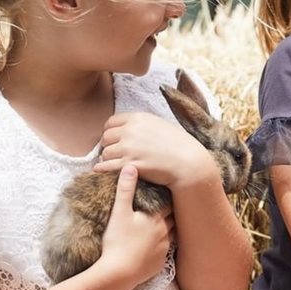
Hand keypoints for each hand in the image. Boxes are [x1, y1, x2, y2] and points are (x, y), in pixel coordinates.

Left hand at [94, 112, 215, 187]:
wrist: (188, 162)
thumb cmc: (179, 145)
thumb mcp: (160, 125)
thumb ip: (142, 124)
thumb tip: (127, 128)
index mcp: (138, 118)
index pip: (111, 122)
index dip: (110, 131)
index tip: (113, 139)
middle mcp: (131, 131)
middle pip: (106, 137)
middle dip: (108, 146)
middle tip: (114, 153)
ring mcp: (128, 148)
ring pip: (105, 153)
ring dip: (108, 159)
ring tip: (115, 163)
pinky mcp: (129, 165)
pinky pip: (106, 167)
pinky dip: (103, 169)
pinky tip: (103, 171)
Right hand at [95, 165, 174, 286]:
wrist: (118, 273)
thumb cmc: (117, 241)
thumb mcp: (119, 212)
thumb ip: (125, 189)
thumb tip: (130, 166)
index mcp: (157, 218)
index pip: (169, 203)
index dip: (169, 197)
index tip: (170, 191)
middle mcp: (165, 233)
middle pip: (173, 218)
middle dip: (171, 212)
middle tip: (170, 206)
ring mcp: (164, 249)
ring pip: (172, 235)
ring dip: (169, 230)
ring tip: (165, 225)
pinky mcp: (159, 264)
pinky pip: (165, 252)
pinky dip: (162, 247)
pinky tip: (158, 247)